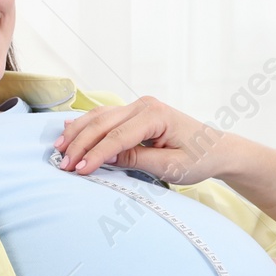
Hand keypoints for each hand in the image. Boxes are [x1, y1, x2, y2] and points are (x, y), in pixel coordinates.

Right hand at [53, 96, 234, 184]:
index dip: (96, 154)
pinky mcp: (135, 113)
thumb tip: (107, 157)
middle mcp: (145, 105)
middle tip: (63, 165)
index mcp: (156, 115)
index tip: (79, 170)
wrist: (216, 149)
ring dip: (78, 133)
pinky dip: (86, 125)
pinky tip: (67, 130)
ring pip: (99, 117)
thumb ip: (138, 159)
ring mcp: (139, 106)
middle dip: (80, 144)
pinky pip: (105, 117)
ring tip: (59, 150)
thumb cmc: (199, 158)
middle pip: (103, 123)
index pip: (118, 137)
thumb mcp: (171, 166)